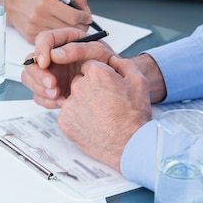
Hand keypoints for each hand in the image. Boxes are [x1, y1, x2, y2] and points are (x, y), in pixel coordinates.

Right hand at [4, 0, 93, 42]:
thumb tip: (87, 13)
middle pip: (70, 30)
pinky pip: (52, 41)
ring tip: (68, 24)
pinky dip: (57, 36)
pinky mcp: (31, 37)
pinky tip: (55, 28)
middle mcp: (39, 17)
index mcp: (47, 2)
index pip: (74, 17)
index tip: (87, 17)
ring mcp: (34, 29)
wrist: (12, 2)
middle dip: (80, 26)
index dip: (85, 18)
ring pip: (62, 37)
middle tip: (80, 22)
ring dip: (69, 32)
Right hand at [21, 28, 114, 107]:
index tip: (45, 63)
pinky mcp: (50, 89)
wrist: (114, 83)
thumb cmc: (107, 63)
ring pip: (29, 78)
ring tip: (57, 95)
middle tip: (52, 85)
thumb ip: (77, 49)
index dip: (40, 50)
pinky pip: (38, 95)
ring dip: (40, 89)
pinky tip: (61, 101)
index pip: (44, 39)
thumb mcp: (97, 50)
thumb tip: (54, 54)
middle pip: (31, 61)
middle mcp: (52, 56)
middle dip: (38, 75)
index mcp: (63, 40)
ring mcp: (49, 73)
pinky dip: (46, 101)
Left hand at [57, 56, 151, 171]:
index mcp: (96, 73)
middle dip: (89, 90)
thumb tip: (112, 58)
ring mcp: (70, 104)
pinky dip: (76, 118)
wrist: (129, 144)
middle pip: (79, 82)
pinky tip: (91, 124)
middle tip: (104, 103)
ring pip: (72, 99)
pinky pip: (67, 114)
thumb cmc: (134, 116)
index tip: (105, 87)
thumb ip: (122, 64)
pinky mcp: (64, 120)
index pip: (89, 67)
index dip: (99, 78)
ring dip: (82, 104)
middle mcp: (79, 86)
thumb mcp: (138, 82)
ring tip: (99, 116)